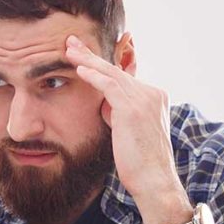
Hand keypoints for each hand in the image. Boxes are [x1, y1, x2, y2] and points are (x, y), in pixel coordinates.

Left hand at [64, 35, 189, 223]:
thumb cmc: (140, 164)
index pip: (123, 75)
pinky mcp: (133, 108)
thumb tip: (102, 104)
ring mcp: (145, 99)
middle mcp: (152, 93)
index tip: (85, 56)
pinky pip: (109, 86)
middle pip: (116, 69)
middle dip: (92, 55)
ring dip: (87, 60)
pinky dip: (93, 76)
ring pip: (111, 73)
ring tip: (69, 49)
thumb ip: (117, 113)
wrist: (154, 182)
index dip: (103, 64)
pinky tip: (78, 68)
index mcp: (154, 97)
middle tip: (72, 42)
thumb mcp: (128, 132)